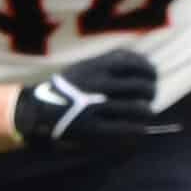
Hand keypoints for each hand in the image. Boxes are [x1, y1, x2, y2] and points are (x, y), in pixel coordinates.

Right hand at [13, 49, 156, 147]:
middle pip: (141, 87)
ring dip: (147, 110)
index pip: (135, 64)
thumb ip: (111, 62)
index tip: (152, 76)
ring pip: (137, 108)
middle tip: (150, 96)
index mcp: (95, 68)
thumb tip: (145, 63)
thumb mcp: (84, 67)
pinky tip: (140, 128)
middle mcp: (96, 85)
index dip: (149, 71)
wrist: (38, 111)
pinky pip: (126, 127)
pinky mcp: (93, 128)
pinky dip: (138, 127)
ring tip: (146, 111)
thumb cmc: (68, 88)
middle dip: (150, 91)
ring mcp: (95, 107)